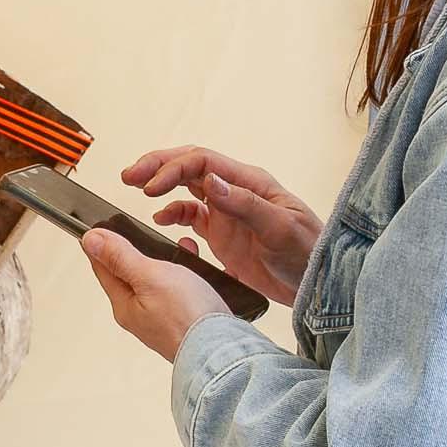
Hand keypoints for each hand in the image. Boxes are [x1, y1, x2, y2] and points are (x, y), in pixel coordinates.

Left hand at [82, 229, 227, 360]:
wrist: (225, 351)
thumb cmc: (187, 318)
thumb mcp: (149, 276)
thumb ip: (120, 257)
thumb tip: (91, 241)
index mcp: (125, 306)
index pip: (104, 269)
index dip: (103, 245)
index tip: (102, 226)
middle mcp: (142, 316)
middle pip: (133, 275)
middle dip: (140, 250)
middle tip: (142, 233)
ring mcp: (166, 320)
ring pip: (162, 282)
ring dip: (171, 262)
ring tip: (183, 248)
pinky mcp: (189, 321)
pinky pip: (185, 292)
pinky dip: (192, 276)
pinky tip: (202, 270)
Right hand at [121, 146, 320, 306]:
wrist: (317, 283)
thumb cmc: (308, 252)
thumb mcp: (279, 227)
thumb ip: (244, 204)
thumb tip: (210, 180)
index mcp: (249, 182)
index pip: (202, 162)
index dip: (172, 170)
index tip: (148, 188)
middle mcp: (235, 192)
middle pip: (189, 168)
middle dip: (158, 167)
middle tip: (129, 176)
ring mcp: (227, 213)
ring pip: (187, 189)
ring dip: (161, 187)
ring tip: (138, 192)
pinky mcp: (223, 235)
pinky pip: (191, 217)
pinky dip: (173, 216)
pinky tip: (162, 222)